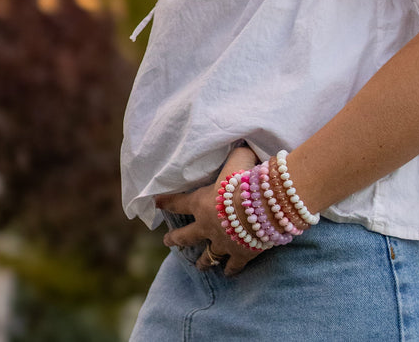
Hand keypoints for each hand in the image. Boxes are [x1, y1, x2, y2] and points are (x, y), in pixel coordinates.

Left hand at [155, 145, 260, 275]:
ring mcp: (222, 243)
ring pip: (207, 256)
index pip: (179, 203)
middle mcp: (207, 226)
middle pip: (185, 236)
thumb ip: (234, 155)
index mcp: (201, 203)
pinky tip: (229, 272)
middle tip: (167, 241)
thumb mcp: (237, 157)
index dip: (167, 202)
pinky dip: (230, 269)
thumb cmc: (246, 176)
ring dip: (202, 261)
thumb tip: (239, 146)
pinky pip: (232, 265)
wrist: (262, 203)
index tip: (156, 203)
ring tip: (199, 265)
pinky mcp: (240, 254)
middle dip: (175, 239)